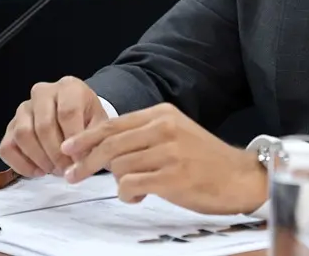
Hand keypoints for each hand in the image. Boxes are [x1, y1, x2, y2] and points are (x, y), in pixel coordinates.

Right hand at [0, 76, 105, 177]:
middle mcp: (43, 93)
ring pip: (23, 135)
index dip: (73, 139)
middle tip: (67, 169)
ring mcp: (24, 108)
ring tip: (55, 170)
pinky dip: (21, 164)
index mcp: (69, 87)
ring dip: (39, 159)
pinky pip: (7, 147)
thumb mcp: (100, 122)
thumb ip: (94, 138)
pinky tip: (39, 171)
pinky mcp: (10, 126)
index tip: (80, 159)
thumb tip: (82, 160)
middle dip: (56, 154)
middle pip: (44, 125)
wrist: (77, 113)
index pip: (67, 112)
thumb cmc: (88, 117)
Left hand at [61, 103, 267, 214]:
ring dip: (118, 181)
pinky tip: (139, 195)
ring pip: (118, 166)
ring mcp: (169, 152)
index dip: (85, 138)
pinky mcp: (172, 177)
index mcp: (164, 114)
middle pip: (109, 144)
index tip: (68, 150)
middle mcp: (165, 128)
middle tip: (72, 175)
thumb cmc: (205, 160)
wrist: (240, 177)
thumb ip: (143, 136)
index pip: (113, 123)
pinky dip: (127, 193)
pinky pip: (130, 185)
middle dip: (85, 161)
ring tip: (134, 187)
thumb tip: (102, 149)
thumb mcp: (175, 135)